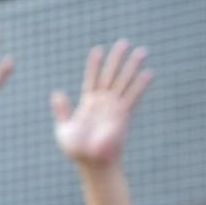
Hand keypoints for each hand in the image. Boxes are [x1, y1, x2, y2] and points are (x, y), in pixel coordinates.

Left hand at [52, 40, 152, 170]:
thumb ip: (62, 110)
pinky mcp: (123, 115)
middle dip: (117, 59)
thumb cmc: (77, 149)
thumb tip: (57, 93)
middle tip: (124, 42)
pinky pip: (133, 97)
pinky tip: (149, 73)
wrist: (91, 162)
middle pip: (111, 75)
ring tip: (142, 51)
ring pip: (124, 82)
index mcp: (88, 103)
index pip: (92, 78)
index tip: (98, 49)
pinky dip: (140, 85)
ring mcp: (114, 107)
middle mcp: (103, 102)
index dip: (95, 64)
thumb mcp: (64, 128)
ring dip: (132, 67)